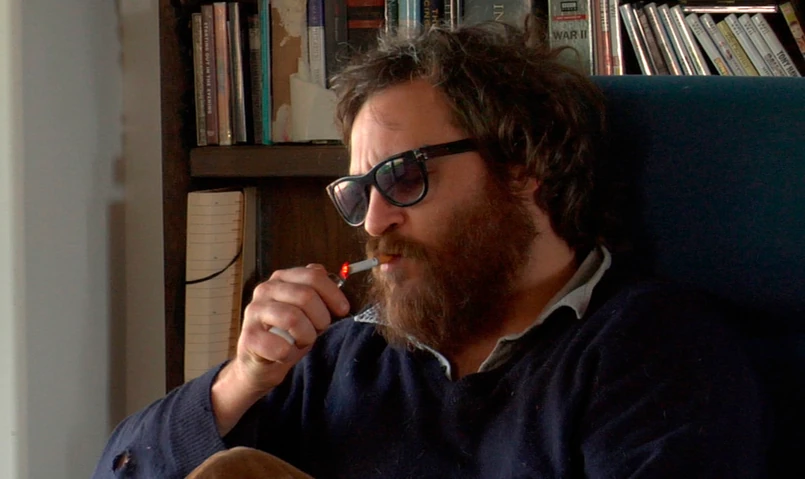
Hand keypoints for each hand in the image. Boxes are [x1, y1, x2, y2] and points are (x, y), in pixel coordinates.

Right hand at [211, 264, 349, 434]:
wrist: (260, 363)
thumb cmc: (287, 335)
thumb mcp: (307, 312)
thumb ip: (319, 294)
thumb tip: (339, 281)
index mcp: (282, 279)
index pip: (313, 276)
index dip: (333, 293)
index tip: (343, 309)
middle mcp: (265, 289)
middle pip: (306, 295)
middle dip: (320, 318)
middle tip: (318, 331)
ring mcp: (254, 311)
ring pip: (293, 318)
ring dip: (306, 336)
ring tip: (301, 342)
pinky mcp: (249, 336)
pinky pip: (281, 346)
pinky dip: (290, 354)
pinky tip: (284, 353)